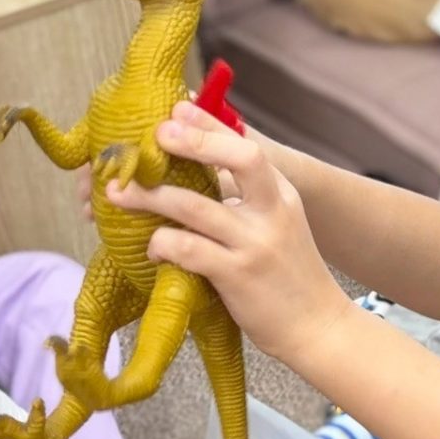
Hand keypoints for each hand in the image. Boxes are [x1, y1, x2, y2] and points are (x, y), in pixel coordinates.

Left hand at [108, 101, 353, 357]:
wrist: (320, 329)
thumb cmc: (291, 279)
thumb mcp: (279, 229)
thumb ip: (249, 201)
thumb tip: (202, 172)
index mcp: (280, 196)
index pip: (247, 147)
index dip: (210, 125)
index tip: (178, 109)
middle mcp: (272, 212)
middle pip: (239, 159)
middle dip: (194, 141)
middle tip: (156, 134)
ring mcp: (255, 243)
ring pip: (196, 206)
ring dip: (151, 196)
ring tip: (119, 192)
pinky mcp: (238, 275)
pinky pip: (189, 249)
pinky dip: (163, 243)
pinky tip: (152, 247)